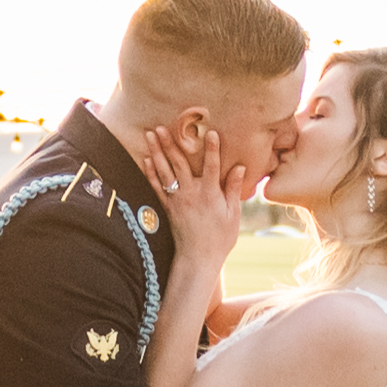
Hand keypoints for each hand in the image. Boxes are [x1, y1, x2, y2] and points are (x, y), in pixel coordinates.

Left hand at [136, 112, 270, 261]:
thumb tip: (240, 168)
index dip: (212, 149)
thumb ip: (234, 189)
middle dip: (171, 143)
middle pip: (180, 164)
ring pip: (165, 171)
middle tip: (162, 126)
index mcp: (211, 194)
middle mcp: (191, 194)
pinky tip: (147, 158)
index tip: (211, 132)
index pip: (212, 167)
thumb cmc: (220, 238)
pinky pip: (157, 186)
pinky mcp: (167, 208)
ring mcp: (177, 200)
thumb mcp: (233, 215)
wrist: (197, 259)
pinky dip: (151, 172)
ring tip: (150, 134)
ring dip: (157, 151)